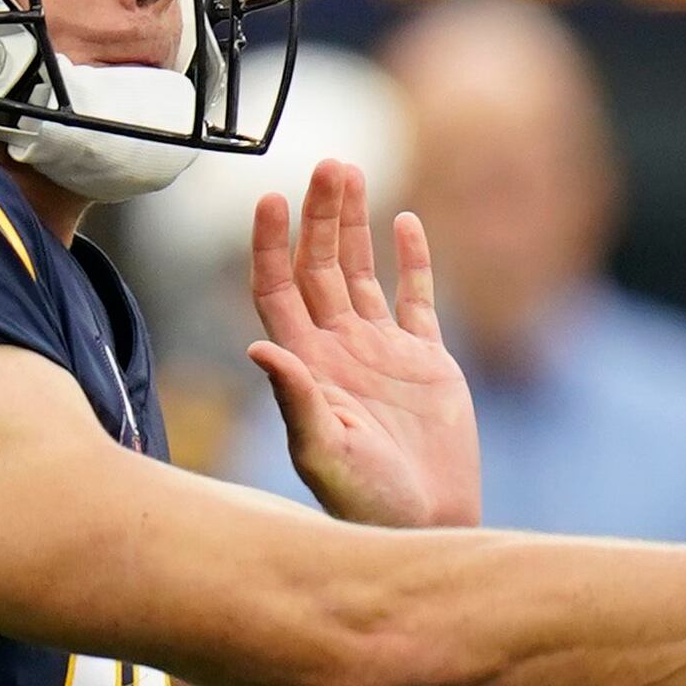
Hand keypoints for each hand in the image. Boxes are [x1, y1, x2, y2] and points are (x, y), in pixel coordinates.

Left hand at [251, 161, 479, 530]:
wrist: (426, 522)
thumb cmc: (365, 499)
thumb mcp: (322, 451)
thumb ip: (295, 399)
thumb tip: (258, 348)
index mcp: (305, 364)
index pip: (276, 289)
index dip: (269, 245)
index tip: (268, 199)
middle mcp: (337, 349)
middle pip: (319, 267)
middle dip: (319, 216)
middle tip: (327, 163)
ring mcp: (381, 351)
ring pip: (361, 272)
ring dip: (355, 224)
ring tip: (351, 171)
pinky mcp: (426, 360)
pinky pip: (416, 297)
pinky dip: (413, 260)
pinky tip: (407, 221)